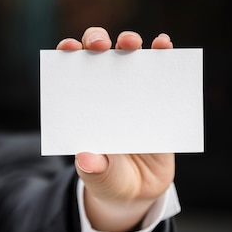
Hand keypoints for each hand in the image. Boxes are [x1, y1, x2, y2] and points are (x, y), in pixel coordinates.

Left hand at [56, 27, 174, 231]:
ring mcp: (131, 89)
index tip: (68, 48)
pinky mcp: (157, 96)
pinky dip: (163, 53)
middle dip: (96, 39)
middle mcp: (103, 88)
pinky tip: (165, 45)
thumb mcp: (101, 179)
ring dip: (129, 40)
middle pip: (97, 52)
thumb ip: (94, 170)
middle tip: (100, 45)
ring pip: (128, 53)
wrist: (140, 191)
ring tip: (131, 43)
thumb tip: (87, 160)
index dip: (67, 52)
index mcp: (81, 102)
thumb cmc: (111, 179)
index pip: (69, 68)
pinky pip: (161, 68)